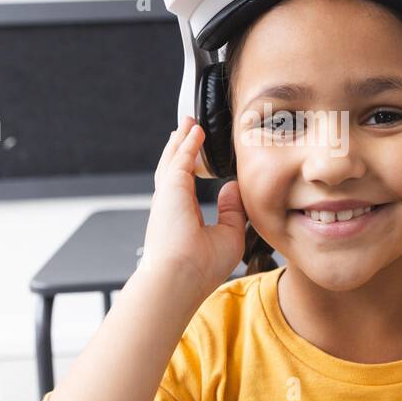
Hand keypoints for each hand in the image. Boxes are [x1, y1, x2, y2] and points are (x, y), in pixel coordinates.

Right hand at [140, 115, 248, 300]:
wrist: (180, 277)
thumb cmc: (201, 268)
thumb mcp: (229, 235)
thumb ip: (232, 211)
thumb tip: (233, 187)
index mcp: (182, 217)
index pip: (187, 186)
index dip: (192, 168)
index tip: (199, 156)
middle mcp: (172, 205)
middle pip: (175, 168)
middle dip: (181, 148)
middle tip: (186, 130)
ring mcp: (168, 195)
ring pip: (173, 159)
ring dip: (181, 139)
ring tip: (187, 123)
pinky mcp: (171, 187)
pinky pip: (181, 157)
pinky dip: (188, 142)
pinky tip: (196, 130)